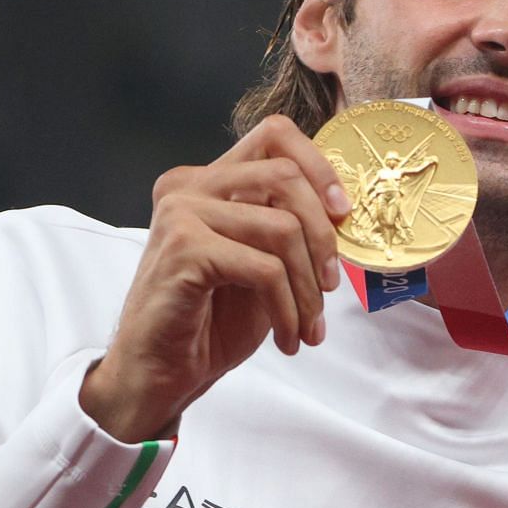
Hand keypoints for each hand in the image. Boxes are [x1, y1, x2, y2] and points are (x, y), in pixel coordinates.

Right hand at [80, 115, 351, 440]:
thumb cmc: (214, 320)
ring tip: (307, 326)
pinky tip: (287, 338)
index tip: (344, 215)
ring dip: (307, 287)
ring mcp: (181, 213)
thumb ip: (292, 227)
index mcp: (211, 180)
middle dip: (323, 236)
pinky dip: (287, 309)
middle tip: (330, 286)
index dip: (321, 167)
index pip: (275, 135)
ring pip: (282, 227)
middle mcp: (190, 185)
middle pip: (285, 175)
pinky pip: (265, 269)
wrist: (162, 372)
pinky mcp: (183, 249)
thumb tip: (345, 211)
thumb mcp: (264, 263)